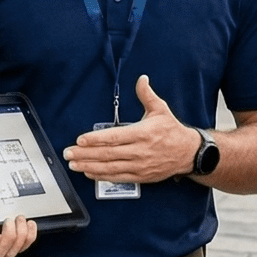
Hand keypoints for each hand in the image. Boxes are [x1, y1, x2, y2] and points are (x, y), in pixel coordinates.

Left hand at [62, 75, 199, 183]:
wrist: (188, 153)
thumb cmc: (172, 131)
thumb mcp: (161, 109)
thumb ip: (147, 95)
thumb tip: (141, 79)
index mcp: (143, 133)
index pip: (114, 137)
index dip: (96, 139)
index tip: (80, 140)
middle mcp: (140, 151)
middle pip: (107, 154)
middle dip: (85, 154)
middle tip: (68, 153)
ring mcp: (140, 166)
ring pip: (110, 167)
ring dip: (89, 166)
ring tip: (73, 164)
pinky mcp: (141, 176)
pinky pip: (118, 177)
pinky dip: (102, 176)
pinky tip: (89, 173)